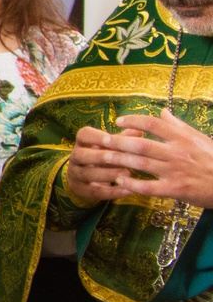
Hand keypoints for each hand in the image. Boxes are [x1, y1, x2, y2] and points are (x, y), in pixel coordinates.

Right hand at [65, 126, 124, 204]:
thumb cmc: (102, 157)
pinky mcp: (81, 190)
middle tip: (121, 158)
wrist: (85, 179)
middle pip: (81, 155)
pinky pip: (95, 192)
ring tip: (128, 174)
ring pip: (87, 174)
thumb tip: (140, 131)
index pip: (83, 135)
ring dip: (108, 174)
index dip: (96, 137)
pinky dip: (112, 192)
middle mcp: (75, 157)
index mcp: (82, 143)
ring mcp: (75, 174)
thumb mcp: (109, 147)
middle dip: (100, 156)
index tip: (110, 139)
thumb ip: (122, 140)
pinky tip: (128, 190)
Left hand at [73, 114, 212, 207]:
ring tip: (104, 157)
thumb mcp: (199, 138)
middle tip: (102, 139)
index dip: (133, 120)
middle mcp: (177, 152)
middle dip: (118, 141)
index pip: (153, 124)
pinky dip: (132, 184)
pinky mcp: (175, 189)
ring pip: (141, 163)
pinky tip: (120, 181)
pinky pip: (148, 187)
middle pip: (141, 143)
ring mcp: (175, 171)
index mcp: (183, 138)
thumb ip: (178, 126)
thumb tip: (163, 112)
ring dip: (120, 160)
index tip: (119, 121)